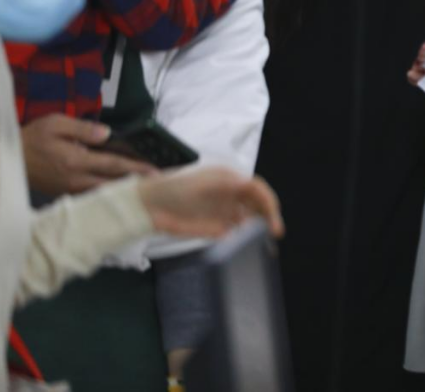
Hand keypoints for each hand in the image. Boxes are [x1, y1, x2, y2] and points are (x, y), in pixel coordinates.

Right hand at [22, 114, 156, 195]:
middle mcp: (76, 179)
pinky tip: (121, 193)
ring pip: (104, 194)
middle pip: (113, 185)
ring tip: (145, 190)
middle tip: (158, 186)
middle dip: (136, 185)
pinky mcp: (66, 194)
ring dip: (124, 192)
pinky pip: (92, 197)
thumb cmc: (34, 137)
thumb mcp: (55, 123)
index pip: (113, 165)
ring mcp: (71, 190)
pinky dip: (109, 196)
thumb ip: (82, 129)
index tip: (155, 172)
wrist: (10, 157)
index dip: (136, 169)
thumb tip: (107, 134)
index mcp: (76, 161)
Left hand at [138, 166, 283, 238]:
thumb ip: (226, 185)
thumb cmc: (174, 189)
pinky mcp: (218, 228)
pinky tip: (249, 244)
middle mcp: (231, 195)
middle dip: (270, 215)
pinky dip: (247, 238)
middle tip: (275, 232)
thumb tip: (249, 184)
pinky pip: (238, 233)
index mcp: (230, 180)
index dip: (268, 202)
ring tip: (266, 241)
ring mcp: (225, 211)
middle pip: (258, 204)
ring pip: (252, 218)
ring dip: (261, 227)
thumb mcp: (202, 184)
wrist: (150, 208)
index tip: (273, 219)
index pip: (257, 189)